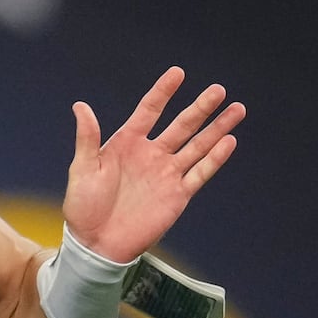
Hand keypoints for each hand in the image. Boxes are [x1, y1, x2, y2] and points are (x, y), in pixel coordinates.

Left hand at [63, 66, 244, 262]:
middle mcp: (150, 155)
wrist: (97, 244)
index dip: (163, 92)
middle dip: (200, 108)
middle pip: (181, 125)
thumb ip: (87, 138)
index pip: (149, 111)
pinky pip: (200, 173)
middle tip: (218, 90)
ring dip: (217, 128)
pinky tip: (229, 141)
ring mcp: (166, 174)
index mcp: (126, 144)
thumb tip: (80, 106)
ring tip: (237, 109)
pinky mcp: (177, 195)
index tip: (178, 73)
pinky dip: (215, 158)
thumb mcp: (82, 169)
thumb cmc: (83, 207)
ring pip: (197, 146)